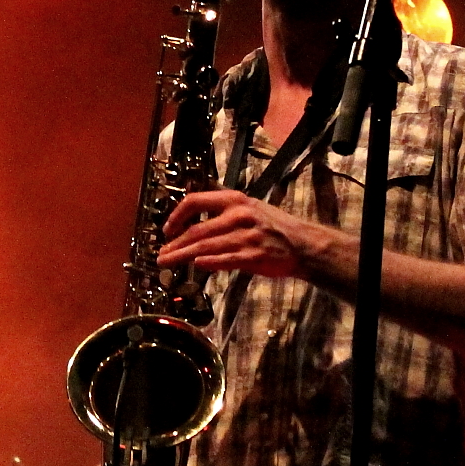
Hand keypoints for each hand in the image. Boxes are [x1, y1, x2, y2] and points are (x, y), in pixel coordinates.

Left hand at [156, 189, 321, 276]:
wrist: (303, 244)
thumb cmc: (273, 227)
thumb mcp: (248, 208)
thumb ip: (221, 213)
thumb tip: (191, 224)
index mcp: (234, 200)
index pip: (195, 201)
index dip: (176, 216)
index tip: (167, 230)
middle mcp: (238, 215)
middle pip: (197, 230)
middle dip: (175, 244)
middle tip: (161, 254)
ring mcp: (246, 236)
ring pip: (206, 246)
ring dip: (183, 255)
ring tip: (168, 261)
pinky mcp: (254, 255)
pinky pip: (225, 259)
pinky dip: (209, 262)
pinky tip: (196, 264)